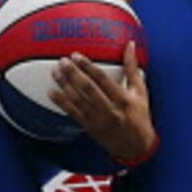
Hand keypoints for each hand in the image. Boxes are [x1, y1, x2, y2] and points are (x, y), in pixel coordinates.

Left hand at [53, 42, 155, 167]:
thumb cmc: (140, 115)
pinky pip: (73, 113)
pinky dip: (61, 102)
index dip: (88, 67)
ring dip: (65, 85)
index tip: (76, 56)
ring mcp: (98, 120)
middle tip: (62, 61)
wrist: (136, 147)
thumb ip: (132, 68)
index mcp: (123, 99)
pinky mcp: (90, 127)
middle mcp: (110, 110)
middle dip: (74, 74)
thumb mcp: (140, 91)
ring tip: (55, 72)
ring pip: (78, 101)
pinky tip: (51, 92)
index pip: (103, 79)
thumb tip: (130, 45)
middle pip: (88, 89)